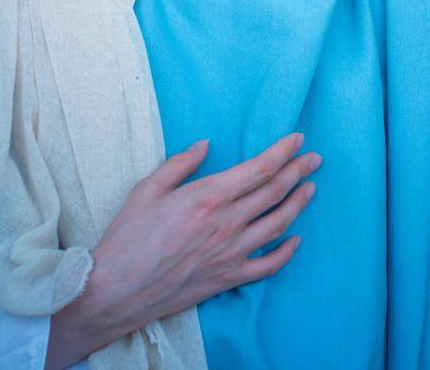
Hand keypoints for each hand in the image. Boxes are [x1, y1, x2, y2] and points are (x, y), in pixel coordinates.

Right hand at [44, 132, 321, 367]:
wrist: (116, 289)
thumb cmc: (127, 238)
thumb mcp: (147, 189)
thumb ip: (180, 164)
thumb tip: (205, 145)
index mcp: (208, 196)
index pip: (259, 168)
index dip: (283, 152)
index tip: (298, 140)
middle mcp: (226, 223)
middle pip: (275, 192)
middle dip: (299, 171)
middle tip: (314, 159)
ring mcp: (231, 252)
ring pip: (278, 224)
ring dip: (299, 204)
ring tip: (311, 189)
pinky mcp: (228, 278)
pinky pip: (268, 265)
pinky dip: (286, 252)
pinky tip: (295, 240)